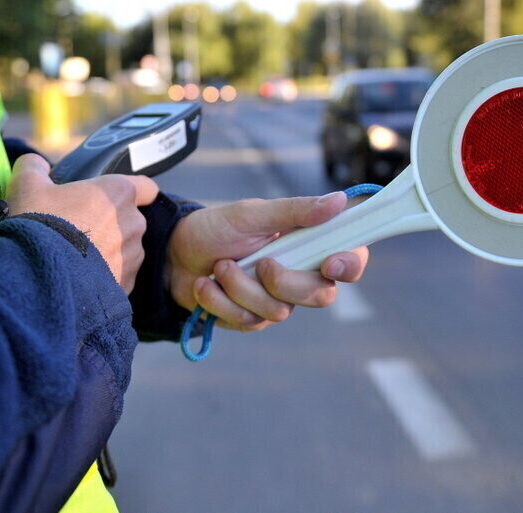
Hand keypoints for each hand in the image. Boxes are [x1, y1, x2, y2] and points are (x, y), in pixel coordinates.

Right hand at [5, 154, 158, 292]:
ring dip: (110, 251)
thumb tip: (37, 164)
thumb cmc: (38, 224)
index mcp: (119, 193)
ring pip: (127, 249)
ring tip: (78, 257)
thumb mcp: (26, 186)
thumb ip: (34, 167)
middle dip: (112, 223)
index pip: (147, 187)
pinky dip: (106, 275)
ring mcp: (133, 255)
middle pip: (131, 219)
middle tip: (81, 229)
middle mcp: (134, 222)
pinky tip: (82, 277)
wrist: (38, 277)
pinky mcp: (127, 283)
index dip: (136, 191)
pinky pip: (121, 275)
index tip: (115, 199)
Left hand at [167, 192, 368, 331]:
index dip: (350, 264)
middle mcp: (299, 274)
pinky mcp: (251, 319)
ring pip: (279, 311)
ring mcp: (276, 300)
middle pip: (321, 295)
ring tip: (220, 266)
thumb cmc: (215, 228)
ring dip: (241, 287)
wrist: (172, 256)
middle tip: (260, 262)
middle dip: (284, 281)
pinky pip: (249, 322)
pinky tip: (206, 285)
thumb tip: (340, 200)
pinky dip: (221, 301)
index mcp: (308, 244)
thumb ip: (296, 210)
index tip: (331, 263)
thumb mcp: (253, 214)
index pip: (350, 259)